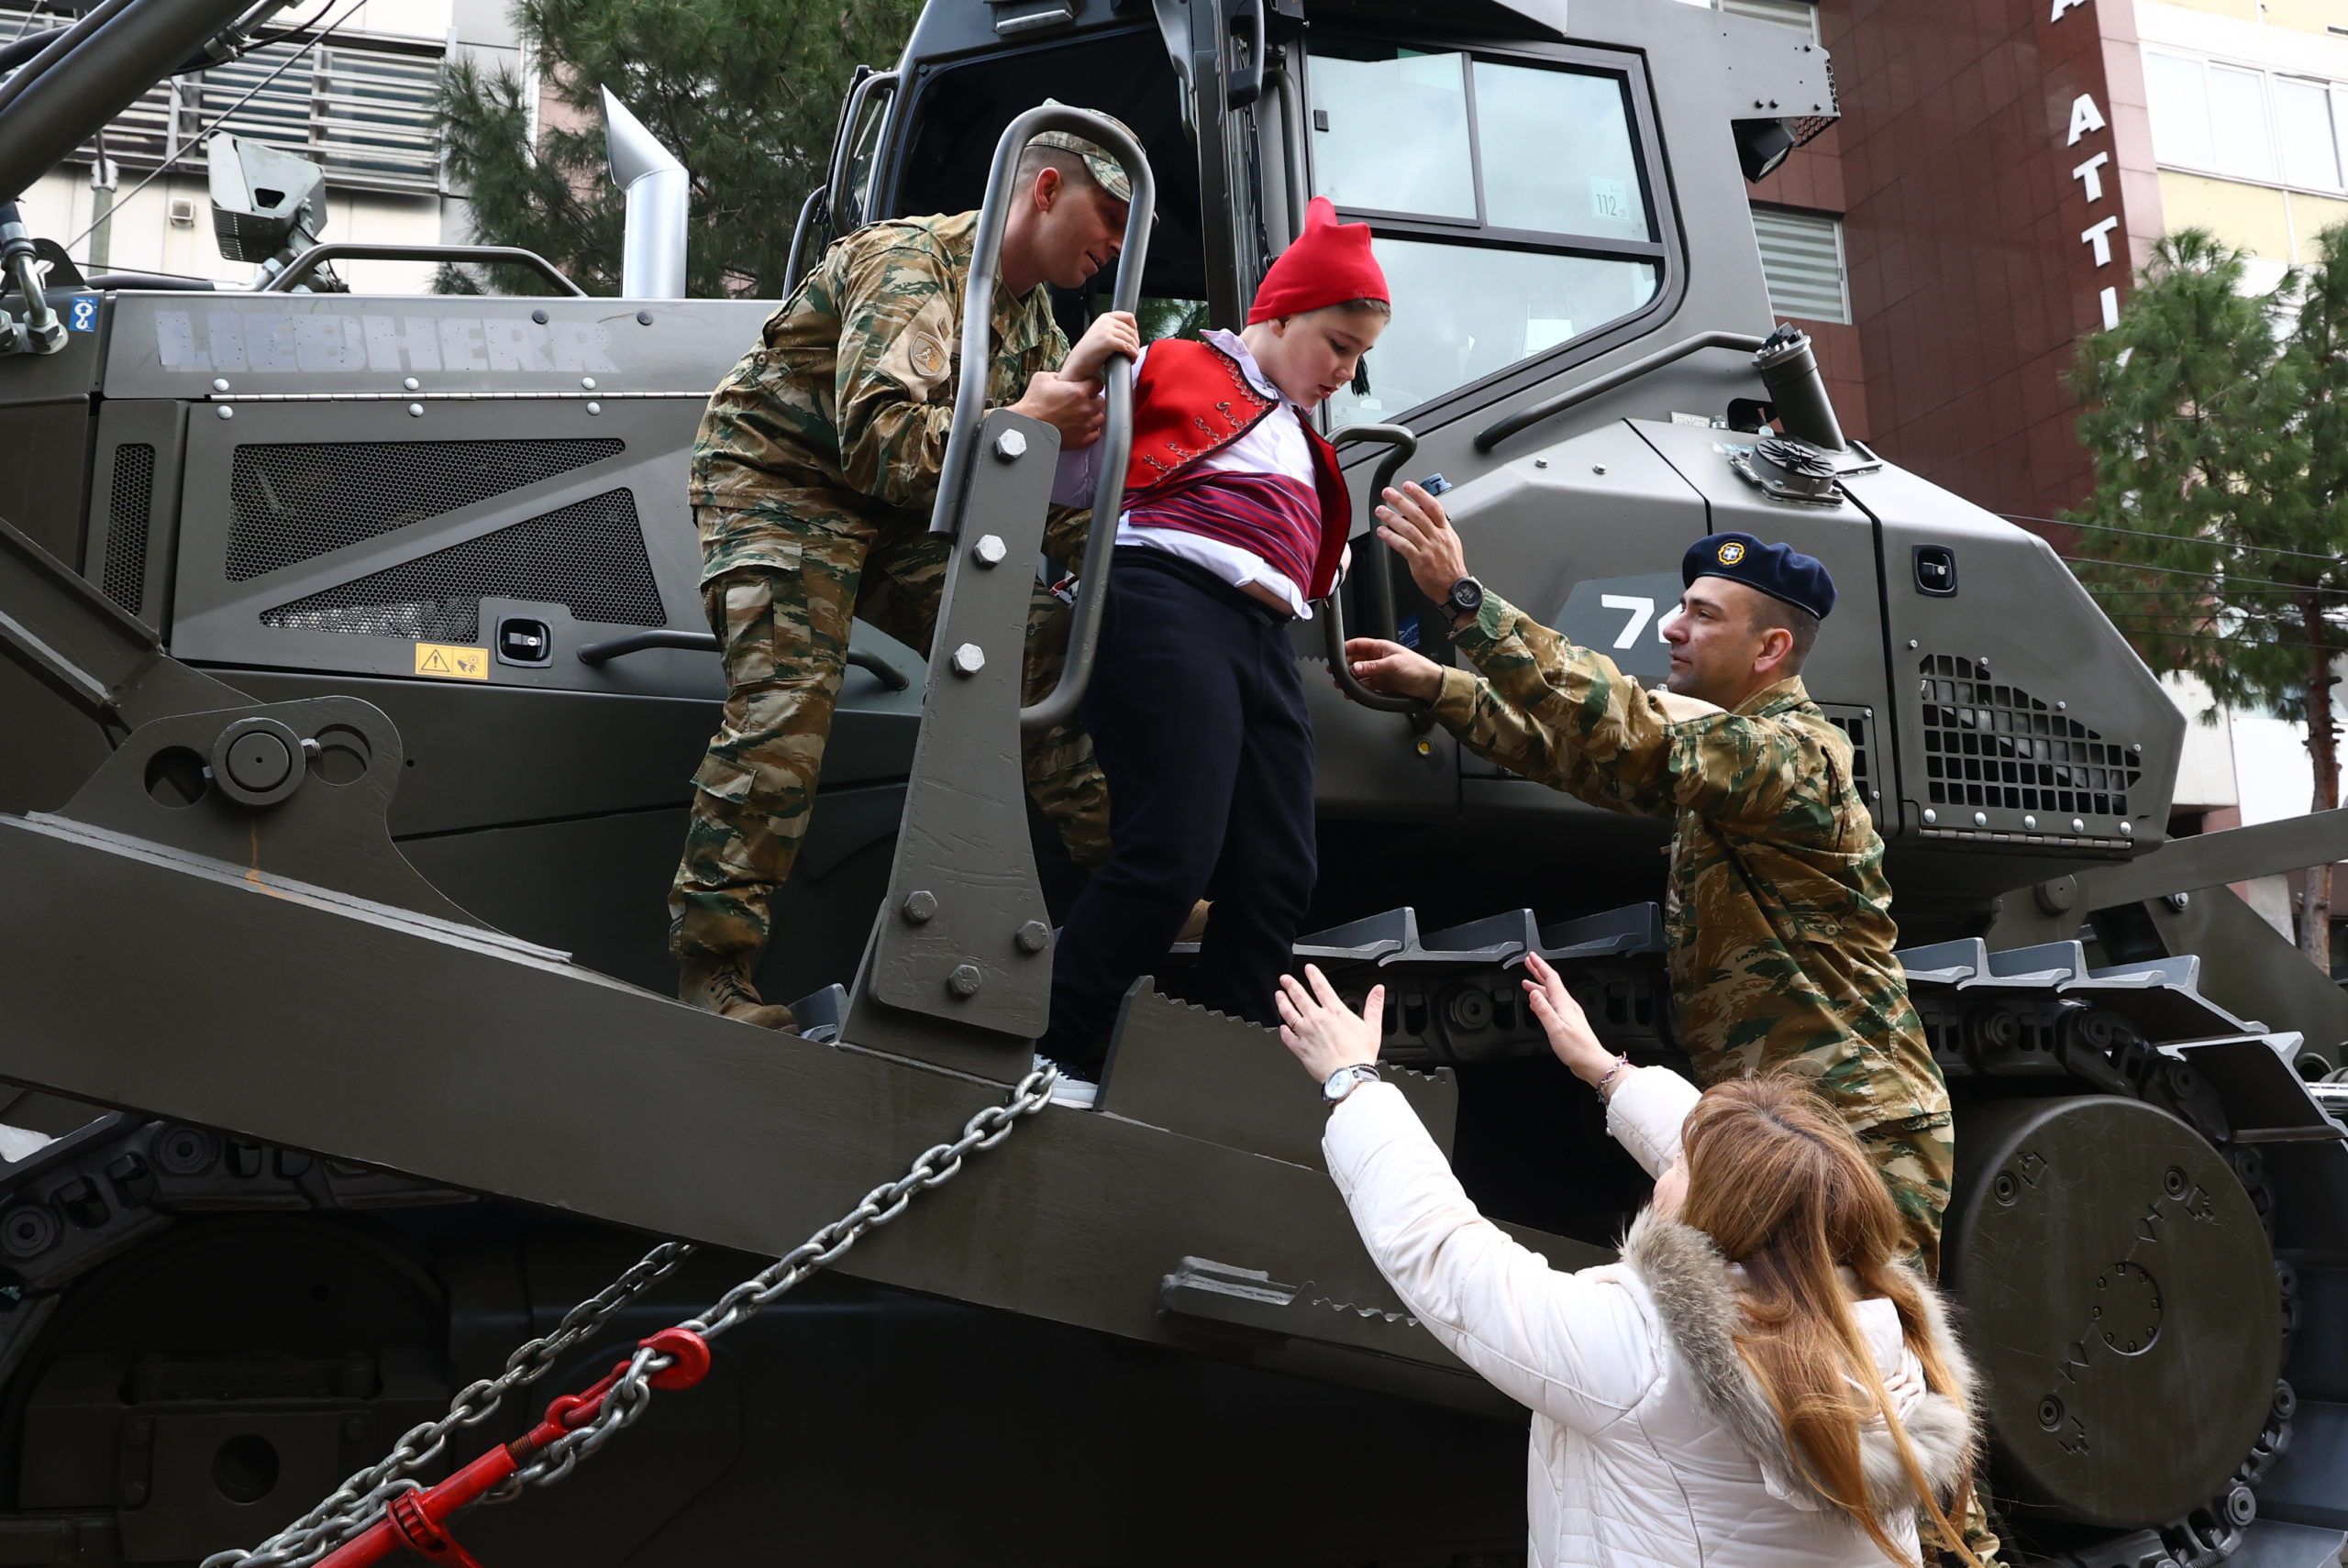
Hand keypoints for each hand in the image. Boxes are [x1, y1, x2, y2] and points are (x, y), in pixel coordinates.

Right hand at [1009, 370, 1107, 448]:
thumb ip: (1058, 375)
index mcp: (1078, 392)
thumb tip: (1063, 376)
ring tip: (1082, 415)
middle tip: (1083, 401)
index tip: (1087, 387)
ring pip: (1100, 418)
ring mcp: (1084, 426)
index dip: (1092, 384)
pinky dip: (1091, 430)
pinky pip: (1095, 434)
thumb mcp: (1042, 379)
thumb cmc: (1032, 405)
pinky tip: (1082, 427)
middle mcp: (1085, 409)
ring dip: (1093, 415)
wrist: (1026, 427)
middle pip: (1101, 401)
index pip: (1097, 384)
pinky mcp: (1081, 440)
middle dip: (1093, 400)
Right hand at [1060, 310, 1138, 382]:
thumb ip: (1113, 330)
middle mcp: (1106, 321)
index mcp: (1104, 317)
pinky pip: (1127, 346)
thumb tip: (1131, 335)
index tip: (1134, 339)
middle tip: (1133, 352)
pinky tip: (1130, 360)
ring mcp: (1106, 330)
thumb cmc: (1088, 353)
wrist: (1077, 363)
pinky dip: (1132, 354)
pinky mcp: (1108, 341)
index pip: (1129, 317)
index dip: (1135, 329)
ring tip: (1132, 357)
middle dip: (1136, 343)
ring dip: (1135, 350)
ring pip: (1131, 339)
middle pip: (1132, 330)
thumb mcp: (1100, 335)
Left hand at [1276, 965, 1383, 1082]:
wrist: (1349, 1076)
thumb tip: (1378, 990)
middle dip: (1290, 985)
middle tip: (1285, 979)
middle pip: (1299, 996)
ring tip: (1278, 995)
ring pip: (1289, 1013)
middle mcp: (1317, 1019)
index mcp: (1335, 1012)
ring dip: (1282, 1002)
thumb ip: (1374, 1006)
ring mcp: (1306, 1033)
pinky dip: (1283, 1030)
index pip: (1321, 986)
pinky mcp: (1300, 1048)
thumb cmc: (1360, 1055)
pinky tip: (1281, 1026)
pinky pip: (1287, 1037)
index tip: (1308, 968)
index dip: (1313, 975)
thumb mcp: (1373, 1027)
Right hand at [1343, 637, 1443, 702]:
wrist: (1428, 684)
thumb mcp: (1393, 664)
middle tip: (1335, 672)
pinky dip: (1357, 689)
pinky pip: (1365, 686)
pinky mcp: (1380, 684)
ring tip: (1341, 684)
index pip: (1358, 645)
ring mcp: (1378, 672)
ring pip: (1358, 674)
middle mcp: (1377, 659)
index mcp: (1381, 648)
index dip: (1346, 648)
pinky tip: (1352, 693)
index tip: (1336, 655)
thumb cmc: (1417, 667)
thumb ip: (1372, 666)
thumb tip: (1356, 667)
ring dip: (1349, 679)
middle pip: (1355, 660)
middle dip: (1344, 665)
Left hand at [1375, 480, 1470, 604]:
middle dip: (1401, 501)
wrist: (1455, 589)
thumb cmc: (1451, 568)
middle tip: (1388, 493)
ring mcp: (1429, 549)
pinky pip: (1403, 546)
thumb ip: (1438, 529)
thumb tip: (1423, 516)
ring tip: (1380, 511)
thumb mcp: (1451, 543)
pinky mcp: (1419, 561)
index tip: (1408, 486)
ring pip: (1408, 528)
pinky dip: (1391, 537)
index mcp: (1446, 531)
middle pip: (1417, 514)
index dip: (1420, 494)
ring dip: (1392, 518)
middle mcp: (1437, 537)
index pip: (1433, 507)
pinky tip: (1382, 532)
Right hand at [1521, 953, 1615, 1087]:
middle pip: (1551, 984)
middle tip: (1529, 962)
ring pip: (1551, 994)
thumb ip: (1543, 1010)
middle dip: (1539, 971)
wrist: (1591, 1062)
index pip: (1551, 979)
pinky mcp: (1568, 1022)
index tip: (1531, 957)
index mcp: (1564, 1004)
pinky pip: (1553, 1005)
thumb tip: (1533, 993)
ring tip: (1527, 982)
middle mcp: (1567, 1006)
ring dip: (1538, 986)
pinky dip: (1543, 1000)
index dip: (1540, 966)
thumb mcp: (1556, 1028)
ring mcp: (1568, 1014)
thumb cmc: (1577, 1048)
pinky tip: (1538, 1004)